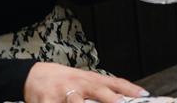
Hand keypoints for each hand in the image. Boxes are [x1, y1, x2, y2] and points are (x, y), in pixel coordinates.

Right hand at [22, 61, 145, 102]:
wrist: (33, 75)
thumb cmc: (63, 80)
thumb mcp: (83, 80)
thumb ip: (100, 89)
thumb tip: (121, 96)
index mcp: (89, 79)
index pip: (114, 82)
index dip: (129, 88)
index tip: (143, 94)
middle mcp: (78, 84)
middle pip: (97, 90)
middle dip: (110, 98)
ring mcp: (62, 92)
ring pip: (75, 101)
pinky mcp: (46, 101)